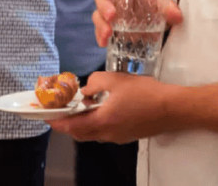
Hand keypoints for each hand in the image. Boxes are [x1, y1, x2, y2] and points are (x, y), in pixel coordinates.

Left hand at [48, 71, 180, 142]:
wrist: (172, 108)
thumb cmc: (144, 93)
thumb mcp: (114, 80)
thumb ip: (94, 83)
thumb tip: (84, 90)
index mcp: (102, 121)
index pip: (71, 127)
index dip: (56, 122)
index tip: (45, 116)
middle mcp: (108, 134)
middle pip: (80, 133)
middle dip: (67, 123)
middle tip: (60, 109)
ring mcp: (118, 137)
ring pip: (92, 133)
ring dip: (82, 122)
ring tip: (79, 106)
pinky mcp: (127, 135)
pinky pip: (104, 131)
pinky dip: (96, 122)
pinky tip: (100, 107)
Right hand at [93, 0, 181, 47]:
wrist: (155, 21)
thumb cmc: (153, 4)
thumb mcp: (162, 3)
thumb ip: (169, 8)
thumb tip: (177, 16)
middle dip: (104, 6)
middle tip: (112, 15)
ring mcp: (108, 13)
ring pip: (97, 15)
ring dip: (101, 24)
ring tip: (109, 33)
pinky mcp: (108, 28)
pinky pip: (99, 31)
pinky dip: (100, 37)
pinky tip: (104, 43)